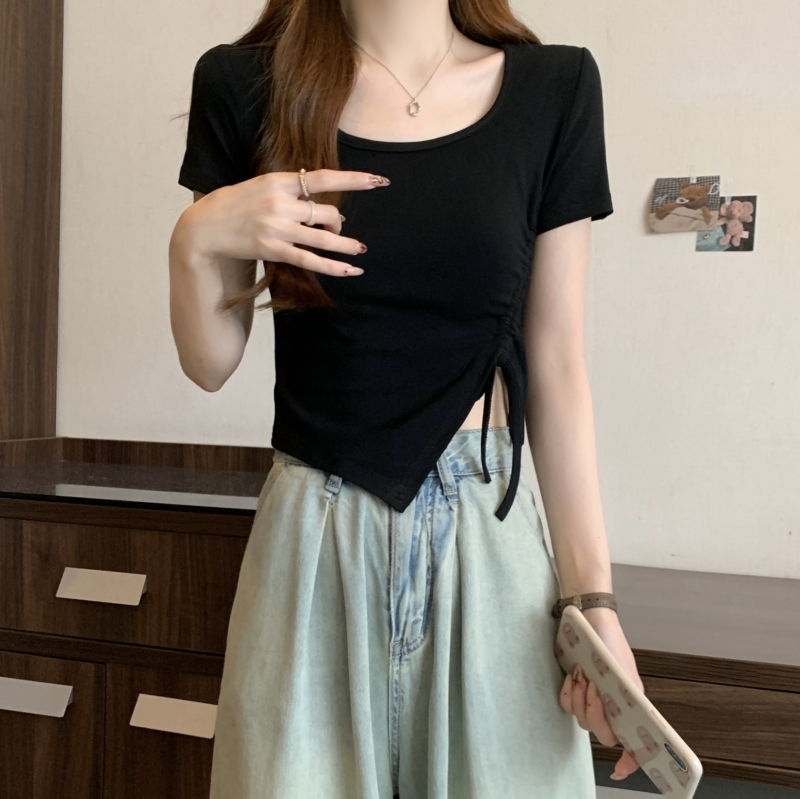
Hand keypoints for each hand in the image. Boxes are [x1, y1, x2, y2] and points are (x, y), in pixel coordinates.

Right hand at [181, 168, 390, 275]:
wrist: (204, 227)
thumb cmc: (234, 204)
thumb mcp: (260, 185)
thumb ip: (289, 189)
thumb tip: (320, 204)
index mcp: (278, 180)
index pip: (323, 178)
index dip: (353, 179)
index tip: (377, 181)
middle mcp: (280, 203)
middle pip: (327, 213)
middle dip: (338, 222)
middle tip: (338, 228)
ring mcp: (277, 228)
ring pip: (324, 237)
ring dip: (346, 244)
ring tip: (359, 249)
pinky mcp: (274, 250)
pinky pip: (311, 260)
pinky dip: (333, 267)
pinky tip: (350, 270)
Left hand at [558, 607, 643, 780]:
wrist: (588, 619)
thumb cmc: (609, 641)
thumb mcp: (623, 670)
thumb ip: (625, 697)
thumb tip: (623, 723)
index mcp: (631, 705)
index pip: (634, 742)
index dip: (631, 760)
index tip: (622, 769)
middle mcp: (613, 707)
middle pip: (604, 734)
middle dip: (596, 714)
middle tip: (594, 689)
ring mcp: (593, 700)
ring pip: (584, 720)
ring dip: (581, 698)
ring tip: (584, 674)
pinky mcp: (575, 690)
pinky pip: (568, 706)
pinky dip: (570, 692)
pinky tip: (573, 675)